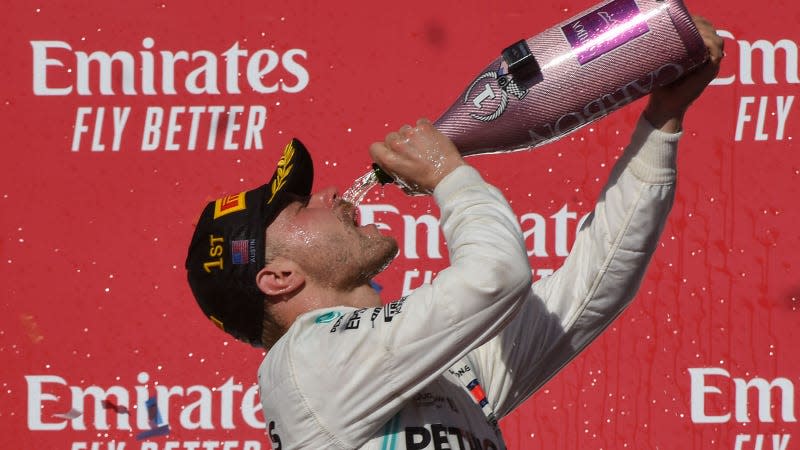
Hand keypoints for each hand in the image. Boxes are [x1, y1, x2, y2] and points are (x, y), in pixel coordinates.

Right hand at [369, 119, 465, 193]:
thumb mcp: (404, 185)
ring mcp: (411, 134)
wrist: (449, 177)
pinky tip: (430, 140)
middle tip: (411, 153)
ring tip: (424, 148)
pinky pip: (419, 123)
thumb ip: (394, 172)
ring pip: (405, 130)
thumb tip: (391, 167)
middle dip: (399, 144)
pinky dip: (424, 130)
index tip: (390, 154)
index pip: (374, 147)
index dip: (382, 151)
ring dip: (412, 137)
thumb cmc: (428, 184)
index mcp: (389, 160)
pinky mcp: (424, 127)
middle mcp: (397, 145)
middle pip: (390, 137)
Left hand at [644, 16, 724, 131]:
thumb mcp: (661, 62)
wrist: (664, 105)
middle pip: (710, 30)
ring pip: (715, 39)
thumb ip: (661, 48)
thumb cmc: (659, 84)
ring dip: (704, 30)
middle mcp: (706, 55)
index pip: (703, 28)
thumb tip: (644, 31)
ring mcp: (710, 63)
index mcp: (696, 51)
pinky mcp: (710, 71)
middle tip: (685, 19)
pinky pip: (716, 53)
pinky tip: (698, 39)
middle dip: (699, 21)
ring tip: (690, 27)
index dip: (696, 19)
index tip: (683, 14)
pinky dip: (708, 44)